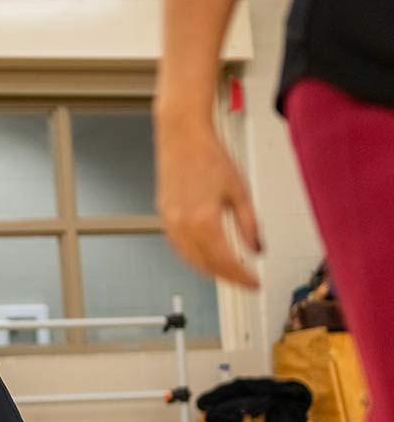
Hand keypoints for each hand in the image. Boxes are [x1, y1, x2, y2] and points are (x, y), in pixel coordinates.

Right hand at [156, 115, 262, 289]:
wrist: (182, 137)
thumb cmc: (209, 156)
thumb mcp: (239, 191)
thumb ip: (249, 224)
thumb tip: (257, 249)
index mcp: (204, 220)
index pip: (225, 261)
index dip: (242, 277)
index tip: (255, 284)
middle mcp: (183, 226)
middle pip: (206, 265)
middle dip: (228, 277)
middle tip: (245, 282)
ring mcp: (170, 222)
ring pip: (190, 260)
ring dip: (210, 271)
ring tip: (229, 273)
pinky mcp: (164, 217)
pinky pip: (179, 248)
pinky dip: (194, 258)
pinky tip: (207, 257)